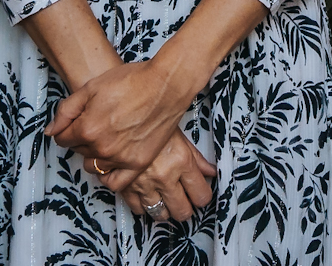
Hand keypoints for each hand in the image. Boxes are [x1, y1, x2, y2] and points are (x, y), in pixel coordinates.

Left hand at [48, 59, 190, 172]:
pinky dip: (109, 176)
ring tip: (106, 139)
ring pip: (94, 165)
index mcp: (87, 128)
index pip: (62, 139)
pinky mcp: (138, 163)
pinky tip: (110, 163)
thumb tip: (51, 131)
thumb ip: (66, 110)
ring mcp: (121, 158)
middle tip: (96, 124)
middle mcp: (102, 147)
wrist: (165, 85)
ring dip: (95, 154)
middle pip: (79, 151)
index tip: (76, 123)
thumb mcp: (91, 87)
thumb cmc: (131, 81)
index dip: (67, 129)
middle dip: (82, 139)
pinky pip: (116, 183)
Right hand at [95, 130, 218, 223]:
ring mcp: (144, 184)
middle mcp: (164, 176)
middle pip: (182, 211)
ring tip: (166, 199)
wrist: (120, 117)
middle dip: (185, 208)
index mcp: (181, 161)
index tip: (201, 195)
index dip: (203, 197)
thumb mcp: (178, 134)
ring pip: (160, 214)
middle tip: (184, 201)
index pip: (201, 195)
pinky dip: (144, 206)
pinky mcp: (125, 187)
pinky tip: (147, 196)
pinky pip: (138, 209)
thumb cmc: (150, 121)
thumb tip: (211, 172)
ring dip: (165, 209)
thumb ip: (196, 158)